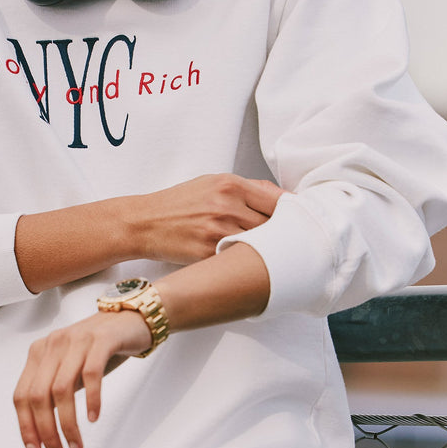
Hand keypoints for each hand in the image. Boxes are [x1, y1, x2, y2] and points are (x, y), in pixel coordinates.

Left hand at [13, 311, 152, 447]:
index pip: (21, 395)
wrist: (130, 319)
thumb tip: (43, 431)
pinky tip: (93, 418)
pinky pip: (90, 375)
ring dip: (67, 424)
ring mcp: (76, 340)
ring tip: (77, 445)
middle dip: (46, 431)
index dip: (26, 427)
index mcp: (39, 352)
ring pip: (61, 389)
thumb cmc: (99, 349)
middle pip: (38, 395)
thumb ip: (53, 390)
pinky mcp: (101, 340)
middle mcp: (53, 344)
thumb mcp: (69, 367)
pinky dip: (90, 400)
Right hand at [134, 174, 282, 263]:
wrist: (144, 222)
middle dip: (284, 235)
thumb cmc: (179, 203)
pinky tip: (250, 264)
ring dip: (269, 252)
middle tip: (291, 244)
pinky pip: (240, 260)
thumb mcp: (212, 183)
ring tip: (272, 256)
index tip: (302, 223)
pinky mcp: (208, 253)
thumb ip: (249, 188)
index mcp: (230, 185)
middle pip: (274, 224)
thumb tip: (284, 197)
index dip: (295, 215)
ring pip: (261, 245)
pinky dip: (248, 263)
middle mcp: (226, 206)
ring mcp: (217, 231)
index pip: (279, 201)